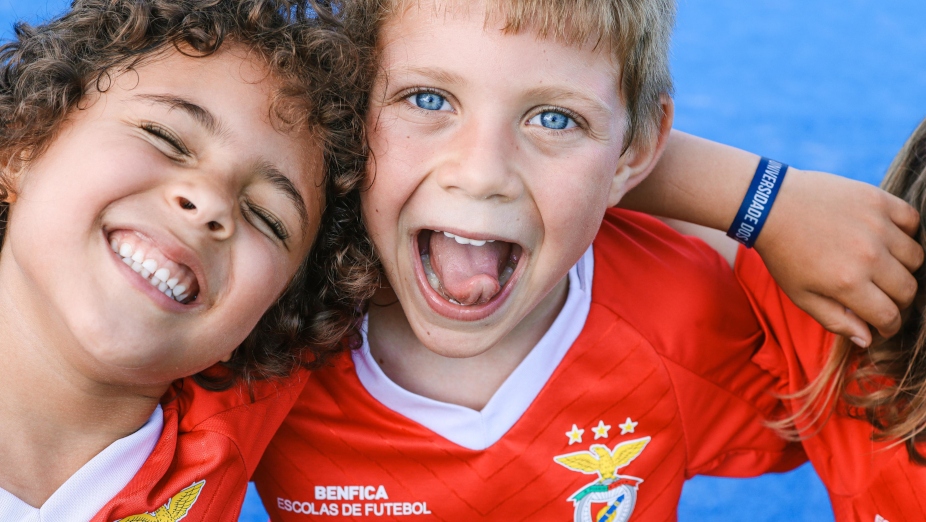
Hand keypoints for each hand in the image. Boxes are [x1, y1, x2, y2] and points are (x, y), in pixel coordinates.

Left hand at [755, 169, 922, 345]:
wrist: (770, 205)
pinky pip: (913, 221)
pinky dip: (906, 232)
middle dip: (898, 300)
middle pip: (908, 289)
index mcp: (848, 283)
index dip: (890, 325)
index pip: (890, 315)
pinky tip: (886, 238)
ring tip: (882, 267)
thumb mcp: (800, 295)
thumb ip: (836, 320)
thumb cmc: (783, 254)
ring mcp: (877, 225)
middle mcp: (869, 255)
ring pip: (916, 258)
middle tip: (881, 296)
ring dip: (903, 267)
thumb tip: (868, 339)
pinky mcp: (878, 200)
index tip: (884, 323)